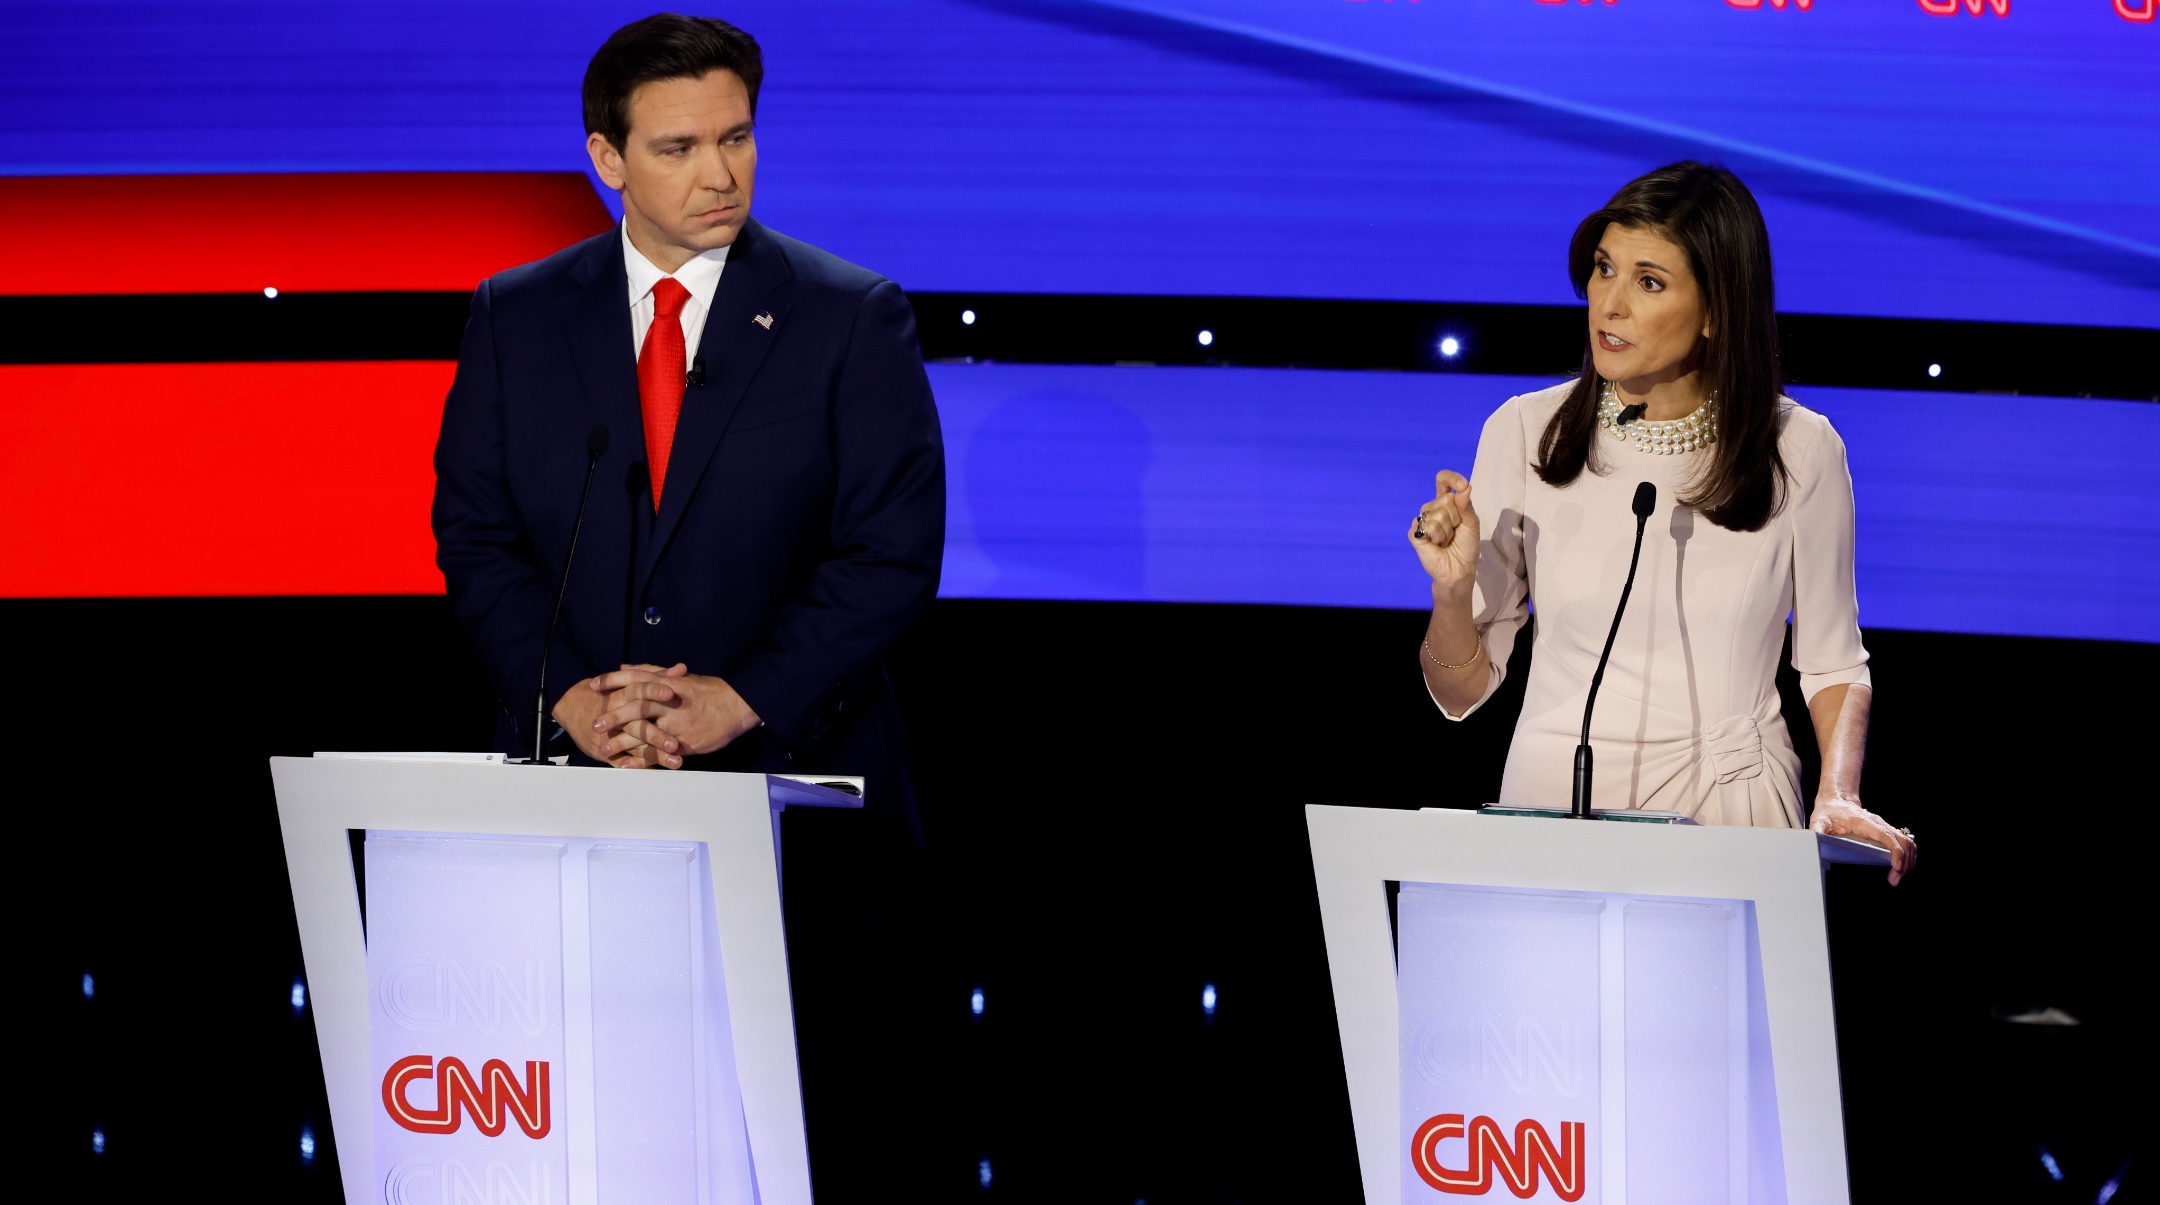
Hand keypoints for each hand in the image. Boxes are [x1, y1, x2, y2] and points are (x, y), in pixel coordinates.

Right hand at [551, 673, 670, 767]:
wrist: (573, 706)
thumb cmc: (608, 692)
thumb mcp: (628, 681)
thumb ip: (657, 676)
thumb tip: (682, 669)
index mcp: (621, 696)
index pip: (638, 691)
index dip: (653, 691)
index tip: (671, 694)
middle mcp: (616, 717)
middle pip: (637, 726)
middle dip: (657, 735)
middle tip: (676, 744)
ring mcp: (612, 736)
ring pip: (634, 747)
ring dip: (654, 755)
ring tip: (675, 762)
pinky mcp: (608, 751)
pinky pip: (624, 761)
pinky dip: (639, 767)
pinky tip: (657, 772)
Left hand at [589, 662, 761, 767]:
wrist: (736, 706)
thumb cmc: (706, 691)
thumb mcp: (679, 677)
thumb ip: (650, 672)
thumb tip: (624, 667)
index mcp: (667, 683)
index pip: (634, 678)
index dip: (612, 681)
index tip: (593, 685)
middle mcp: (670, 702)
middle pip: (636, 707)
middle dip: (614, 716)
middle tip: (595, 724)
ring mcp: (677, 723)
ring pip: (644, 732)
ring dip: (622, 742)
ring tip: (604, 750)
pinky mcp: (684, 743)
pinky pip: (659, 753)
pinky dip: (641, 760)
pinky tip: (626, 765)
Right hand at [1409, 470, 1478, 598]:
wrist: (1459, 569)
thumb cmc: (1466, 546)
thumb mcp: (1471, 523)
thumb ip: (1466, 505)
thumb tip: (1464, 487)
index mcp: (1446, 503)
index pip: (1443, 481)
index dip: (1452, 478)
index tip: (1462, 485)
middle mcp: (1432, 508)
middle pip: (1444, 499)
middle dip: (1456, 517)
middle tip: (1455, 532)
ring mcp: (1422, 520)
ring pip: (1437, 513)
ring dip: (1448, 530)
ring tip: (1446, 541)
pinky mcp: (1415, 533)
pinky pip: (1428, 526)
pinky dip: (1438, 537)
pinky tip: (1437, 545)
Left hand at [1811, 797, 1916, 885]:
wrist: (1837, 801)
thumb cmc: (1829, 812)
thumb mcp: (1819, 821)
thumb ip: (1817, 831)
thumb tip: (1813, 844)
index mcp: (1865, 823)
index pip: (1887, 837)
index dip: (1895, 852)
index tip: (1896, 867)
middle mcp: (1879, 824)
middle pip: (1903, 842)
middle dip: (1903, 863)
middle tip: (1894, 880)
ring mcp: (1885, 827)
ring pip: (1907, 843)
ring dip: (1907, 861)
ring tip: (1896, 877)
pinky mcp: (1886, 832)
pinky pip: (1904, 843)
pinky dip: (1907, 856)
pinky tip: (1900, 868)